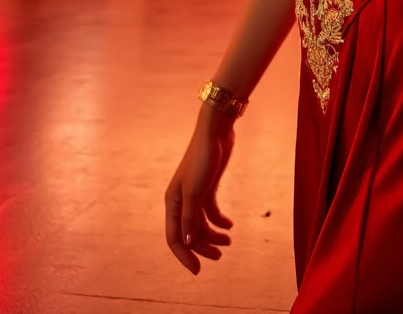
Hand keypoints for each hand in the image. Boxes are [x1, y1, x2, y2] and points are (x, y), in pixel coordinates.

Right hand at [164, 113, 234, 273]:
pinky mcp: (208, 187)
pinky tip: (229, 225)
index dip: (184, 256)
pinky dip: (220, 220)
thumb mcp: (196, 190)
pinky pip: (211, 210)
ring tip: (229, 241)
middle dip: (203, 247)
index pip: (175, 237)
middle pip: (190, 232)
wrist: (215, 131)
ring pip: (202, 223)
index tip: (197, 271)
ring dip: (214, 235)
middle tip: (220, 257)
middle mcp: (181, 200)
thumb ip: (191, 217)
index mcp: (172, 202)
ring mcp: (195, 194)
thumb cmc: (203, 158)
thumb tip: (188, 242)